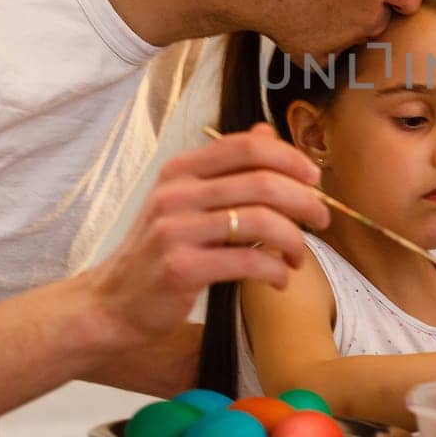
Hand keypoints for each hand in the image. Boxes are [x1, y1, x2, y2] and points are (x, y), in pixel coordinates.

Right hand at [83, 123, 328, 348]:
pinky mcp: (181, 268)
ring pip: (260, 221)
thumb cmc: (159, 251)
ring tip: (299, 256)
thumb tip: (266, 133)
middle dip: (305, 200)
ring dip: (294, 239)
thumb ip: (226, 169)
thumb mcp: (186, 201)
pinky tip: (280, 279)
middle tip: (322, 219)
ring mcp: (175, 231)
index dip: (289, 158)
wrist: (112, 303)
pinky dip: (275, 270)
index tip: (314, 178)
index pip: (245, 146)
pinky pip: (248, 261)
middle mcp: (176, 194)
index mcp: (180, 171)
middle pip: (262, 182)